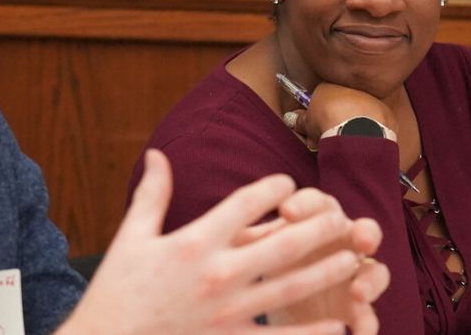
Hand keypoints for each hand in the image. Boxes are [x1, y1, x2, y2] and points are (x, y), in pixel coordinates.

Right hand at [60, 150, 378, 334]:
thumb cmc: (116, 292)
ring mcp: (227, 311)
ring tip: (354, 261)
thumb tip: (157, 154)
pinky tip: (338, 325)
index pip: (246, 202)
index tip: (289, 184)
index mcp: (194, 241)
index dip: (274, 187)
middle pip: (283, 242)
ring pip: (290, 286)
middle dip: (319, 228)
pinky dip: (311, 332)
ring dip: (327, 272)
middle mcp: (217, 272)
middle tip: (344, 219)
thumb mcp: (131, 238)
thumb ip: (153, 195)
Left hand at [258, 194, 389, 333]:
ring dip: (371, 281)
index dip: (307, 205)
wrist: (266, 302)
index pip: (318, 204)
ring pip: (376, 273)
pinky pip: (369, 317)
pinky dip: (367, 326)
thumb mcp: (251, 254)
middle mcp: (342, 245)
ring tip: (358, 293)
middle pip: (362, 231)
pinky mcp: (355, 310)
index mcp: (316, 222)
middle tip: (359, 239)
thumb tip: (226, 228)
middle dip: (364, 233)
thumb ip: (246, 240)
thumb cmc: (258, 266)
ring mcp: (354, 277)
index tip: (287, 211)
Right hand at [283, 82, 396, 146]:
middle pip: (341, 105)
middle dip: (334, 121)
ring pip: (360, 113)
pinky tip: (363, 143)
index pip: (321, 96)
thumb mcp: (307, 123)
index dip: (317, 113)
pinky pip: (376, 123)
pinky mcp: (387, 114)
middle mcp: (352, 88)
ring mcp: (371, 100)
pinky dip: (370, 132)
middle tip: (327, 138)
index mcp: (330, 86)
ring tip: (345, 142)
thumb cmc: (328, 123)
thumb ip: (300, 120)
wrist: (356, 131)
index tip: (315, 126)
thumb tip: (293, 119)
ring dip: (353, 126)